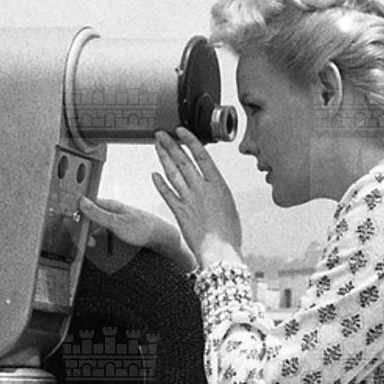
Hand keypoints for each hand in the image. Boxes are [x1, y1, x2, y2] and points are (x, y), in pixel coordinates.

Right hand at [75, 195, 195, 272]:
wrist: (163, 239)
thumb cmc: (144, 229)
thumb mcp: (117, 223)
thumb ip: (98, 214)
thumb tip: (81, 202)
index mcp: (110, 205)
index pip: (85, 205)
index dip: (77, 216)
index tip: (73, 228)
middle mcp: (112, 211)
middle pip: (90, 219)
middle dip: (85, 231)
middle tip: (87, 243)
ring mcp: (116, 220)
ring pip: (97, 229)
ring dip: (93, 238)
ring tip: (94, 247)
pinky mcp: (120, 230)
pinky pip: (105, 235)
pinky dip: (102, 242)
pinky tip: (103, 248)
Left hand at [152, 128, 241, 261]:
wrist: (220, 251)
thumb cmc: (229, 233)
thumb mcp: (229, 206)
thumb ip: (217, 193)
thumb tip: (211, 187)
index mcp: (218, 185)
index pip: (202, 156)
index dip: (189, 141)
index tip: (181, 131)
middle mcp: (202, 189)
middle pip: (183, 161)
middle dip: (170, 145)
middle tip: (161, 134)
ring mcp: (189, 200)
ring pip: (173, 174)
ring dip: (163, 158)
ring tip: (157, 146)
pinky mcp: (180, 213)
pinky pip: (167, 194)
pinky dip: (160, 183)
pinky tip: (154, 174)